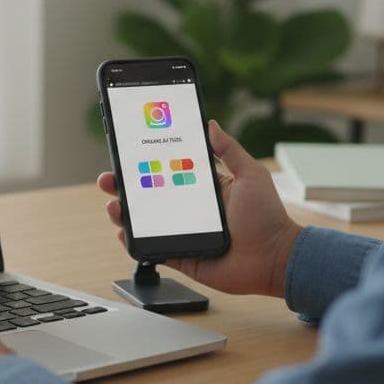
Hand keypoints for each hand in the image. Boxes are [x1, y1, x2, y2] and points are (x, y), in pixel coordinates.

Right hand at [98, 120, 302, 297]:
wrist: (275, 258)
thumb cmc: (268, 217)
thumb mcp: (251, 175)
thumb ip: (230, 150)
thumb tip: (210, 124)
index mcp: (204, 188)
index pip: (168, 171)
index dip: (147, 164)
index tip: (128, 153)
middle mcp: (190, 210)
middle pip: (150, 196)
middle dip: (125, 187)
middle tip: (108, 179)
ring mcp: (184, 234)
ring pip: (146, 222)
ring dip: (125, 213)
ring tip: (114, 205)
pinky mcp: (182, 257)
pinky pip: (153, 250)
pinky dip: (135, 242)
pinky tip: (124, 232)